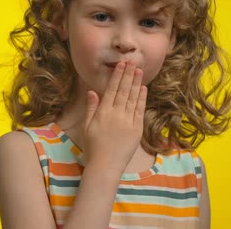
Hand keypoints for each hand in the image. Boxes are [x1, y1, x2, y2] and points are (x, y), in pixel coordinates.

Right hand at [81, 61, 146, 175]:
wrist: (105, 167)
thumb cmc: (92, 148)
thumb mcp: (87, 126)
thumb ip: (91, 108)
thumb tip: (92, 91)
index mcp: (103, 112)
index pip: (112, 89)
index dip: (117, 76)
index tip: (121, 65)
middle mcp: (117, 114)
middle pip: (124, 90)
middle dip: (128, 75)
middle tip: (132, 62)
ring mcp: (128, 121)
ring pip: (133, 98)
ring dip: (136, 83)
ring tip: (139, 71)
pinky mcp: (137, 130)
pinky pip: (140, 110)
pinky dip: (142, 99)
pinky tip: (143, 89)